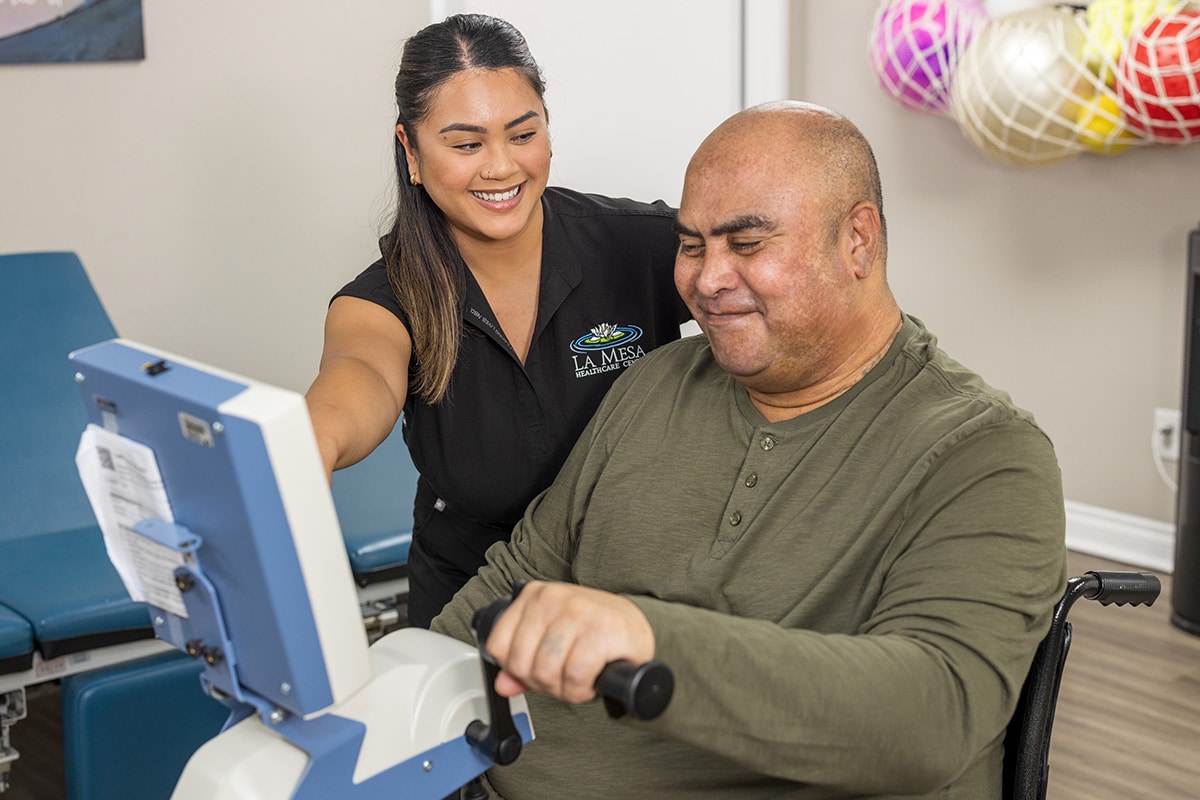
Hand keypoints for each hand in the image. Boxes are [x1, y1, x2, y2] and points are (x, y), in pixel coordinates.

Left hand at [484, 581, 655, 704]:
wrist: (636, 626)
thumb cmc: (592, 632)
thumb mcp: (551, 640)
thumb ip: (522, 662)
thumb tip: (503, 684)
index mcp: (534, 595)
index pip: (499, 645)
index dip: (516, 670)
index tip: (536, 671)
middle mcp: (552, 598)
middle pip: (522, 662)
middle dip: (542, 683)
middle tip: (562, 680)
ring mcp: (578, 611)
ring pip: (546, 671)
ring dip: (563, 690)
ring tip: (577, 681)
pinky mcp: (601, 630)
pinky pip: (575, 676)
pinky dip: (581, 690)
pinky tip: (590, 682)